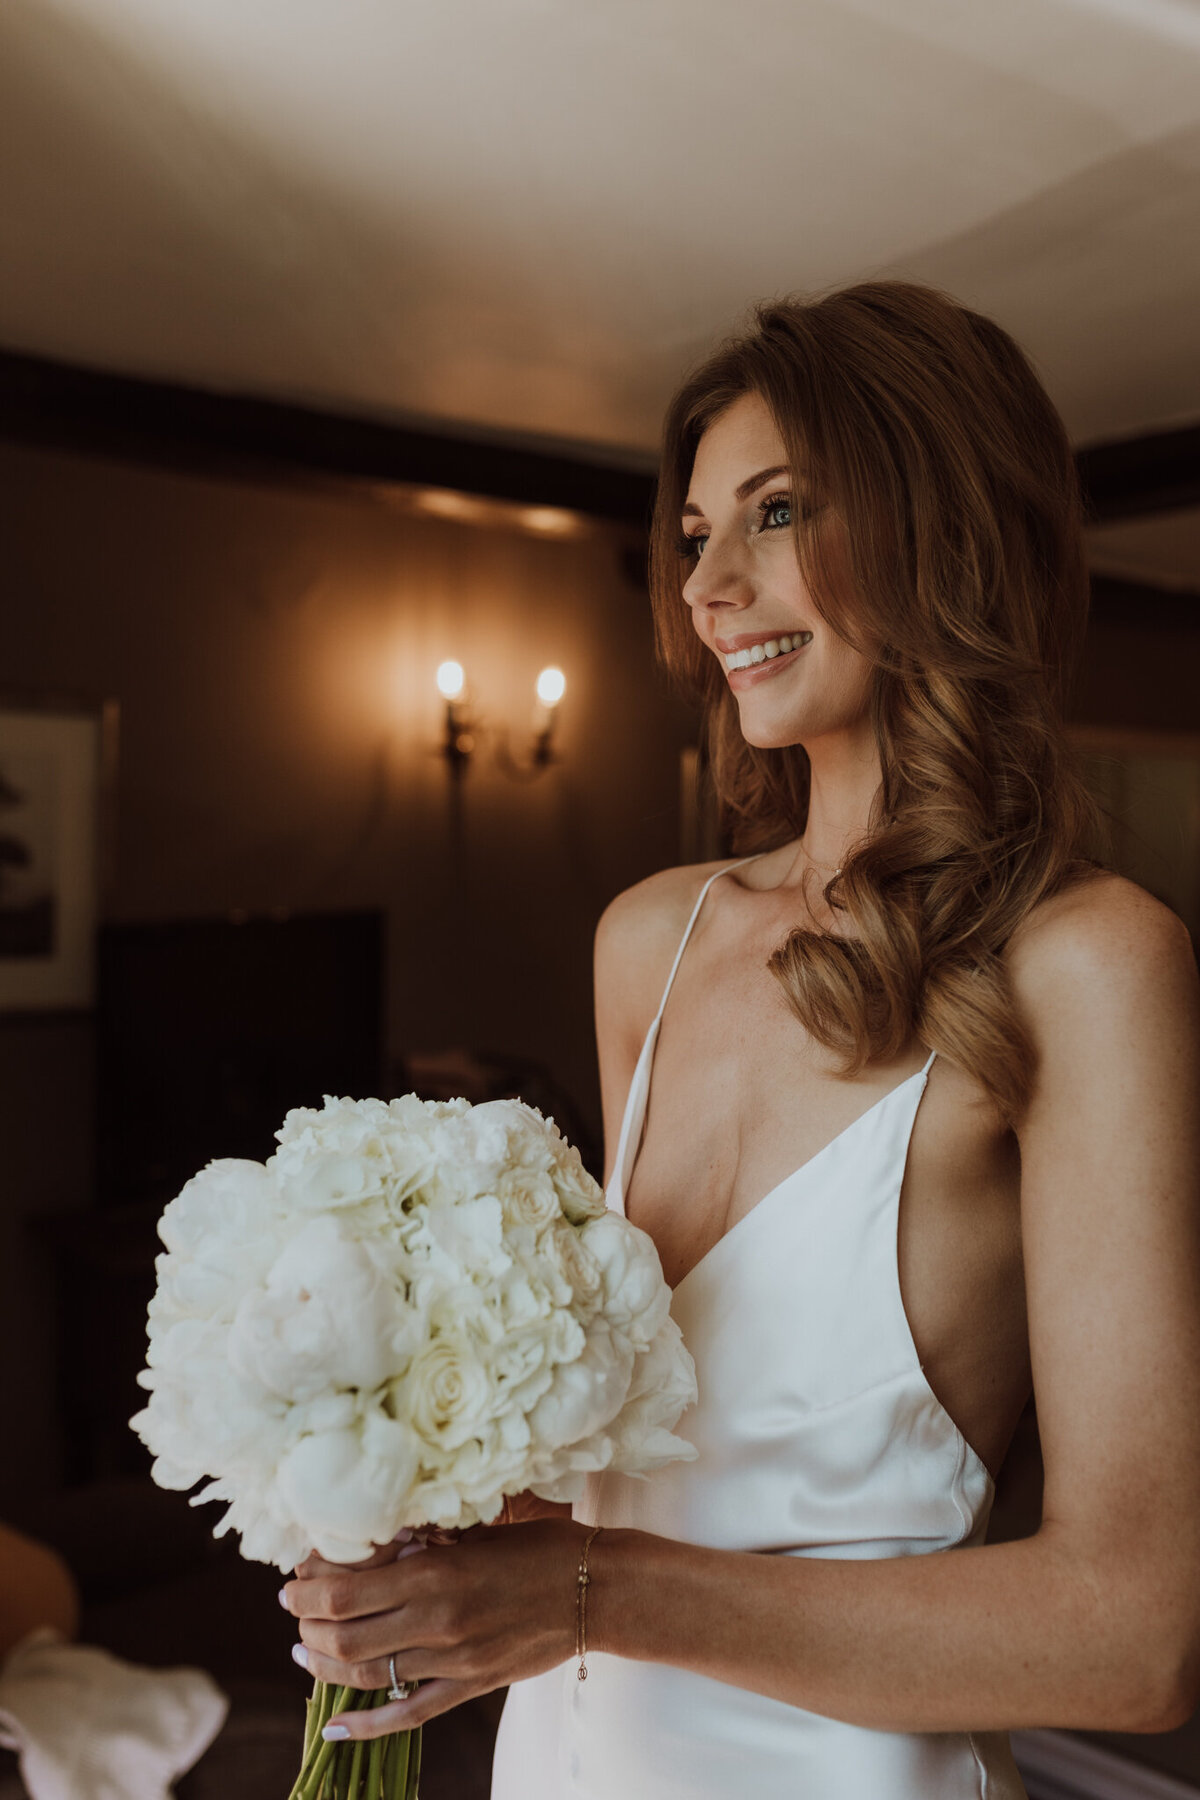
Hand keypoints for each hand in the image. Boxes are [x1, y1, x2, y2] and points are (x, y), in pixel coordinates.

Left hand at [280, 1519, 588, 1739]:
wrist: (596, 1590)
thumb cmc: (541, 1548)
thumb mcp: (479, 1530)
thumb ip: (428, 1542)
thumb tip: (379, 1542)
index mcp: (435, 1576)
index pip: (346, 1593)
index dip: (308, 1588)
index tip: (293, 1577)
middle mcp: (436, 1624)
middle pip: (344, 1638)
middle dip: (307, 1624)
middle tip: (295, 1607)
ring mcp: (452, 1663)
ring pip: (368, 1678)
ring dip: (323, 1666)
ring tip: (304, 1650)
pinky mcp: (470, 1687)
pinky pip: (408, 1717)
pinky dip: (365, 1726)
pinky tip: (333, 1725)